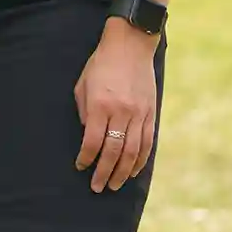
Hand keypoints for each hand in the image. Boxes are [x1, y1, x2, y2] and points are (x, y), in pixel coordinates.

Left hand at [73, 19, 158, 192]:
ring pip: (132, 151)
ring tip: (114, 185)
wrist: (130, 44)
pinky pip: (147, 142)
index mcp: (101, 104)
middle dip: (104, 172)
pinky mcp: (151, 112)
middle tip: (97, 187)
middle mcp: (121, 111)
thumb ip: (85, 112)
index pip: (93, 141)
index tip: (81, 166)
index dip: (86, 158)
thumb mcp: (83, 84)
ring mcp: (139, 113)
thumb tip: (89, 137)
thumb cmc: (101, 63)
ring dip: (123, 172)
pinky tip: (133, 170)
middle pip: (113, 151)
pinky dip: (140, 160)